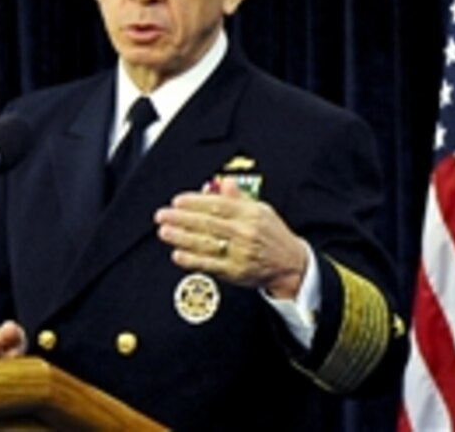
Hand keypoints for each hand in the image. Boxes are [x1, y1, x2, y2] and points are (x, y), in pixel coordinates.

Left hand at [154, 179, 308, 297]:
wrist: (290, 264)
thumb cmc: (273, 235)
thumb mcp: (261, 210)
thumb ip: (239, 198)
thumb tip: (223, 183)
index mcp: (251, 214)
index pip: (219, 205)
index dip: (196, 203)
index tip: (178, 201)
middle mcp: (245, 233)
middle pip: (208, 223)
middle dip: (182, 219)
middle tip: (163, 215)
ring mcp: (239, 253)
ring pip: (206, 244)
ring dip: (182, 238)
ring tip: (165, 232)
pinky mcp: (235, 271)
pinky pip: (210, 264)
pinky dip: (192, 259)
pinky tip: (178, 254)